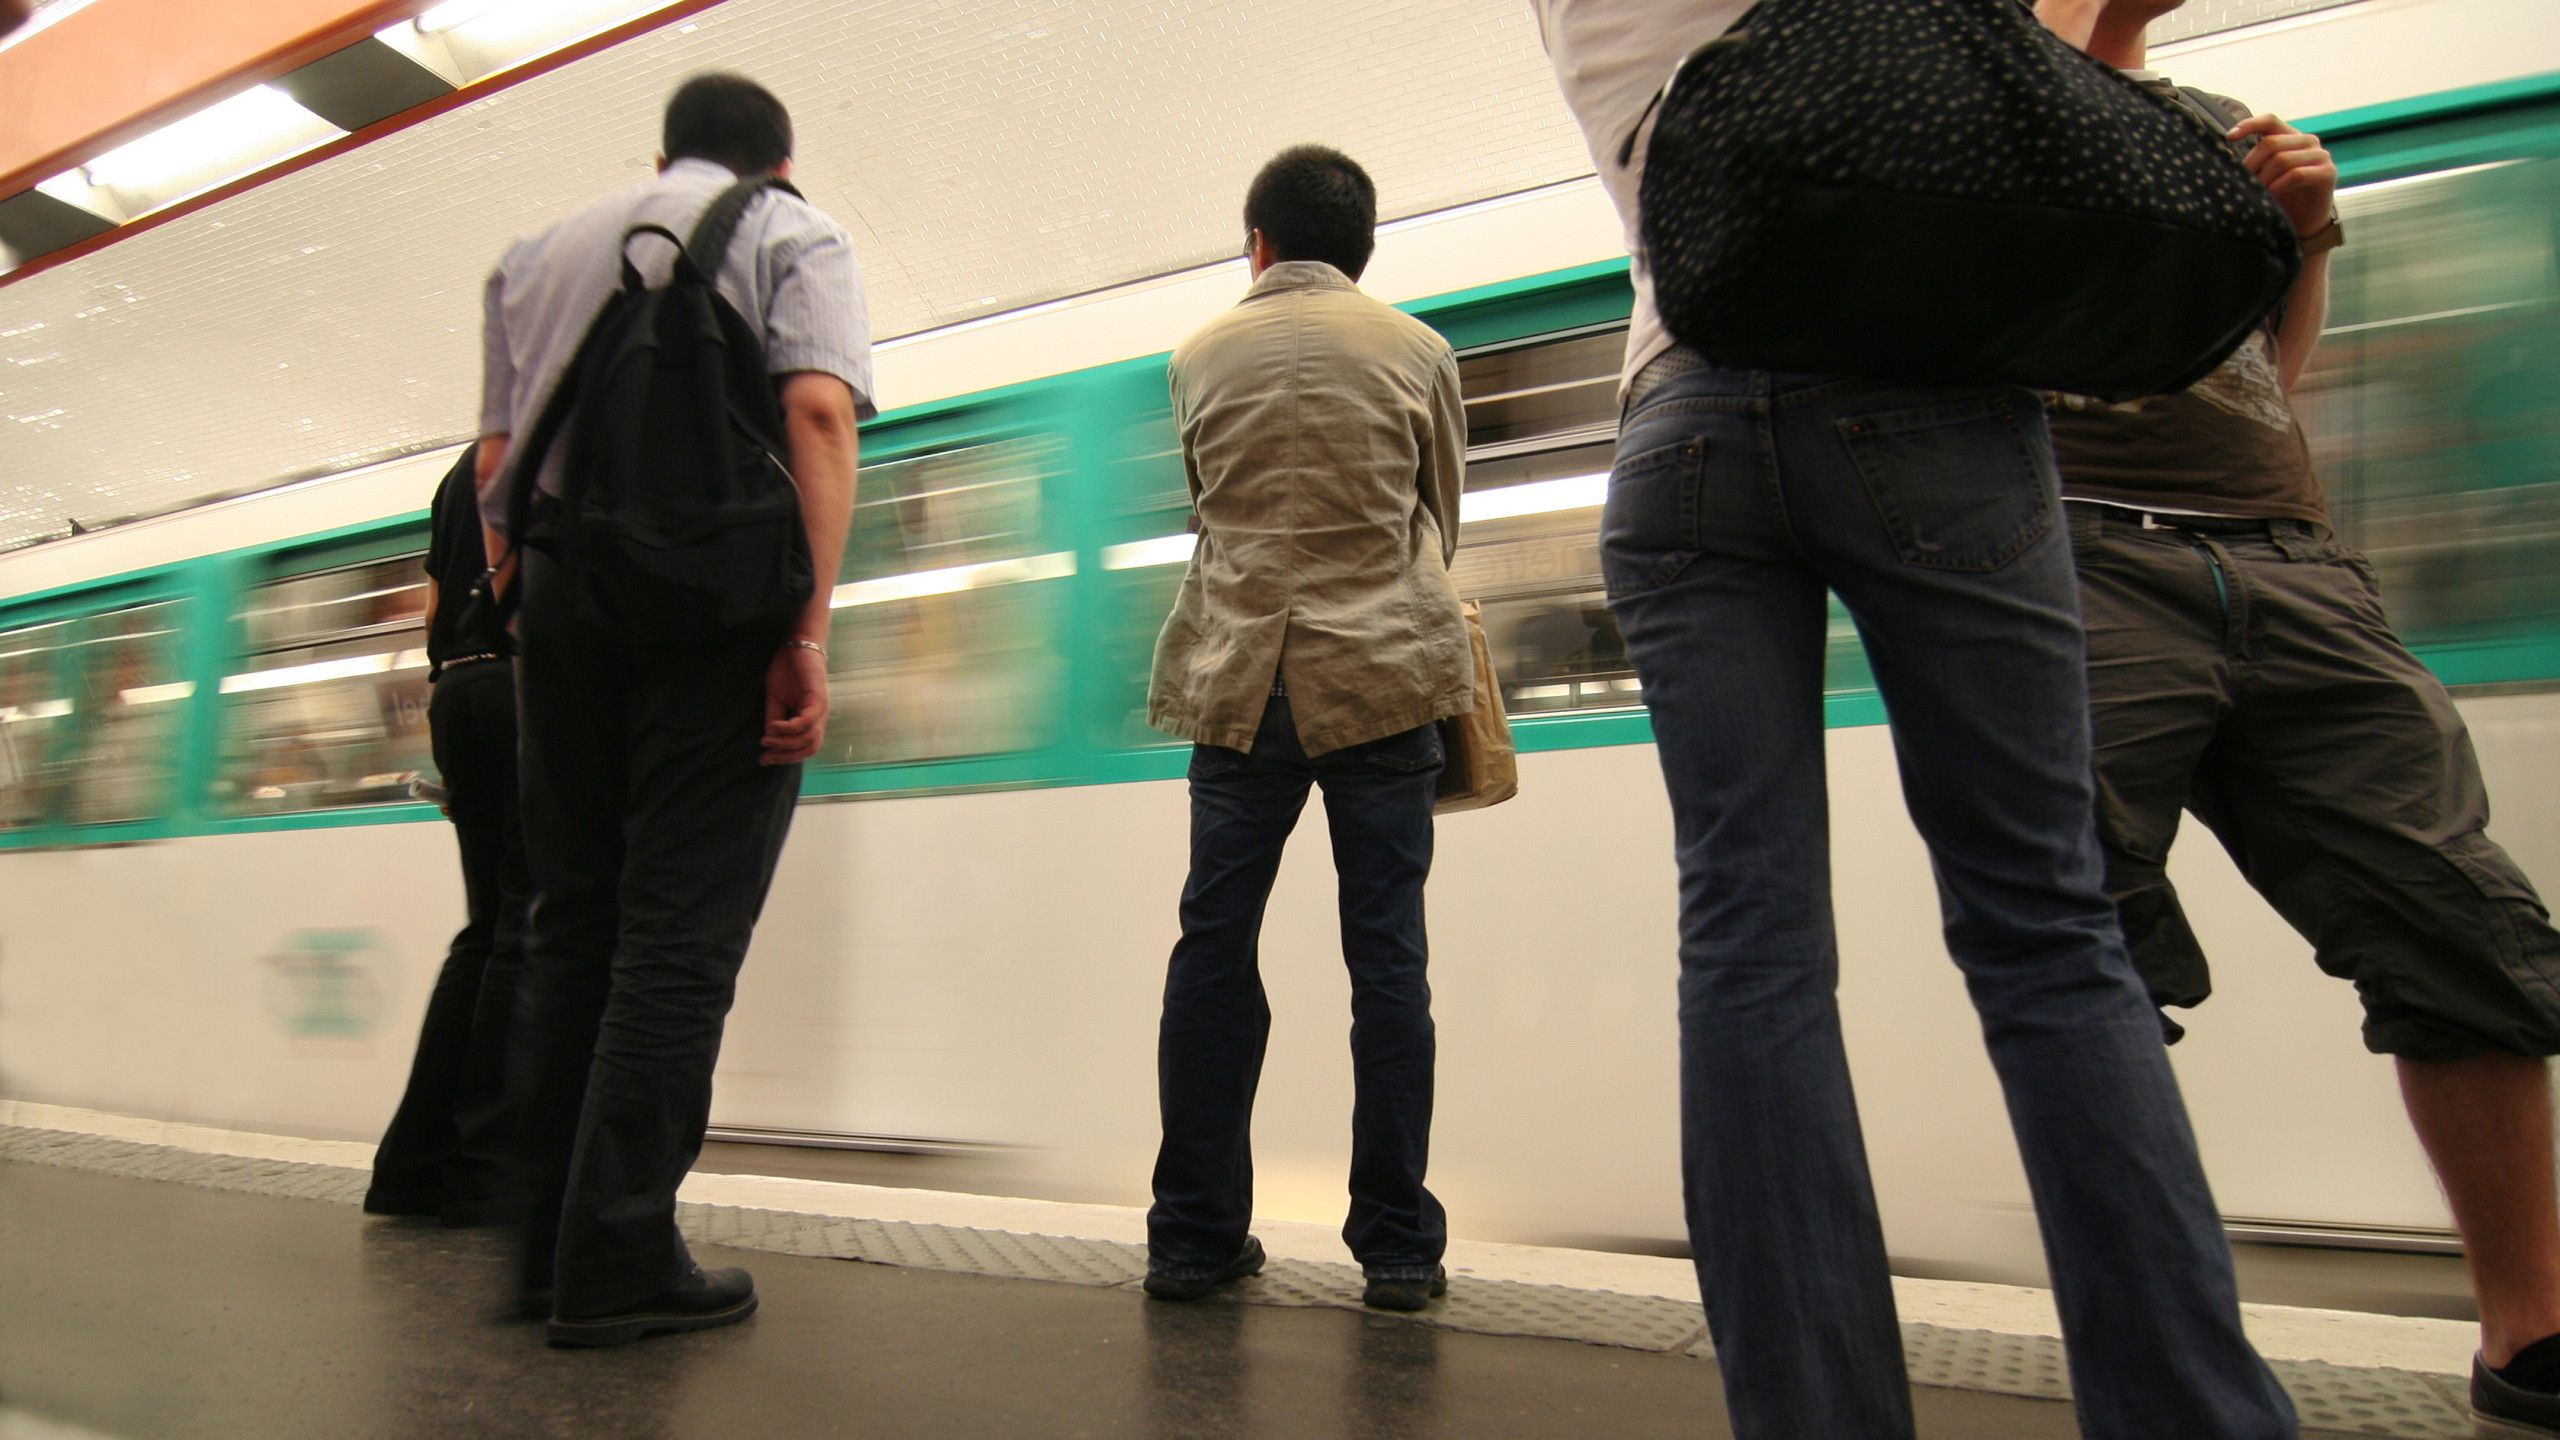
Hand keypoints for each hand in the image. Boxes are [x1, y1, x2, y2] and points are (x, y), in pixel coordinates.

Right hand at [761, 642, 828, 764]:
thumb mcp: (776, 700)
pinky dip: (790, 727)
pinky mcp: (817, 696)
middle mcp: (820, 716)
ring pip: (809, 737)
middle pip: (810, 748)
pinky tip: (774, 726)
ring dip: (786, 743)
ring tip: (766, 740)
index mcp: (812, 719)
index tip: (763, 760)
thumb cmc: (787, 671)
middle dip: (787, 756)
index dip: (785, 757)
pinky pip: (807, 719)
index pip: (804, 748)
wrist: (795, 645)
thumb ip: (775, 720)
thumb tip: (769, 741)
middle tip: (765, 756)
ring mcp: (821, 707)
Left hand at [2229, 113, 2337, 237]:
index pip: (2270, 120)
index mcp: (2291, 136)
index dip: (2250, 125)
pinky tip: (2269, 195)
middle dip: (2251, 164)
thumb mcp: (2265, 174)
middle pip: (2271, 143)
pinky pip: (2296, 175)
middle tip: (2241, 182)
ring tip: (2255, 192)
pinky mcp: (2327, 173)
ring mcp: (2320, 155)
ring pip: (2282, 159)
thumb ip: (2255, 161)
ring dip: (2263, 178)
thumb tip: (2225, 154)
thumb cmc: (2282, 197)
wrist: (2305, 223)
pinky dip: (2278, 186)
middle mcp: (2308, 141)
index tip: (2229, 137)